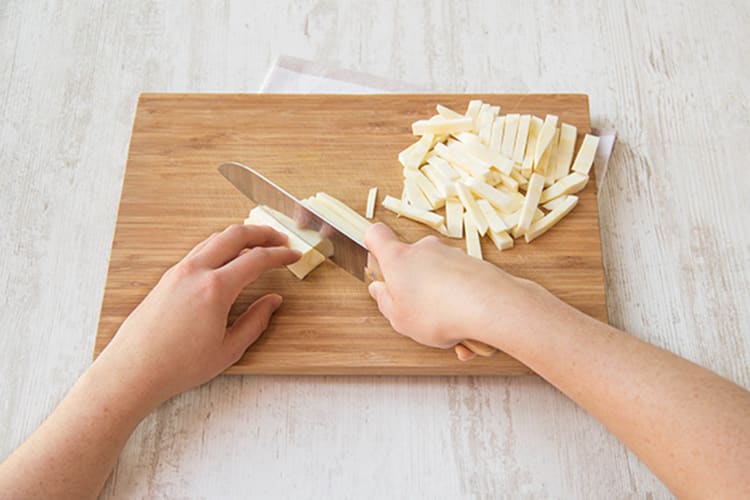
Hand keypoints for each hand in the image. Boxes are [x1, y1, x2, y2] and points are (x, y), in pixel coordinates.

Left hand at [94, 224, 300, 405]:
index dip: (280, 255)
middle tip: (279, 238)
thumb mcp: (228, 350)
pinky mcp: (167, 278)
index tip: (293, 255)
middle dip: (262, 232)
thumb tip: (272, 302)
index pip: (257, 259)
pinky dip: (219, 247)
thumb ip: (255, 321)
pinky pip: (199, 251)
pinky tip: (227, 259)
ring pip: (214, 239)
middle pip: (235, 235)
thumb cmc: (177, 365)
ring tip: (256, 245)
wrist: (133, 370)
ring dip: (239, 237)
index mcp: (215, 289)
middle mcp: (195, 272)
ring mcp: (178, 272)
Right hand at [364, 223, 547, 355]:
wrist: (490, 306)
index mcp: (398, 258)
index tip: (375, 259)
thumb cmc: (438, 312)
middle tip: (418, 316)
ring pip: (438, 279)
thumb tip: (379, 289)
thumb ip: (385, 302)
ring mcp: (452, 255)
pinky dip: (462, 309)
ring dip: (442, 305)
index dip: (372, 245)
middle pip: (411, 263)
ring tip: (452, 336)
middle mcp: (425, 250)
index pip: (376, 235)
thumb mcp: (399, 317)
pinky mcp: (474, 264)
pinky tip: (469, 337)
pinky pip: (461, 288)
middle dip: (413, 289)